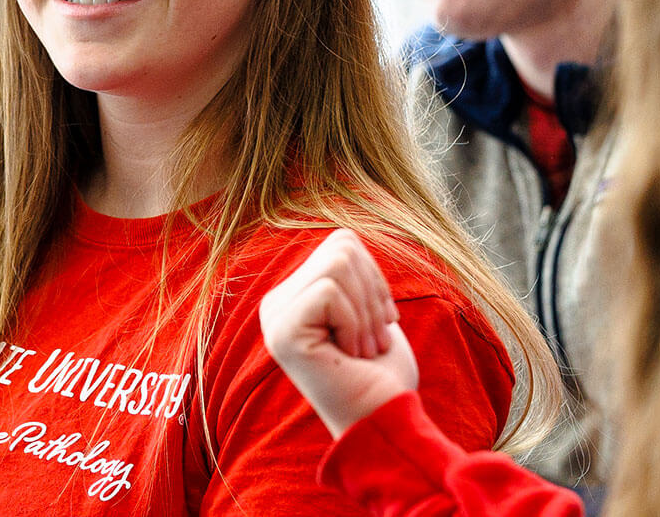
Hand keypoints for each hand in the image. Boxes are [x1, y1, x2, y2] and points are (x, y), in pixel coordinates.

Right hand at [259, 228, 417, 437]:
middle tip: (371, 342)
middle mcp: (275, 303)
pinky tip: (350, 357)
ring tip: (362, 350)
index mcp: (293, 295)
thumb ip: (350, 272)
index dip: (375, 280)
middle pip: (342, 246)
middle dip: (373, 294)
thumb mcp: (367, 309)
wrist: (385, 423)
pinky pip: (330, 291)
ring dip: (367, 313)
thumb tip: (344, 238)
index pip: (343, 242)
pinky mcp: (282, 331)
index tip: (377, 326)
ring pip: (339, 263)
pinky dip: (356, 324)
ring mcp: (274, 317)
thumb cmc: (382, 374)